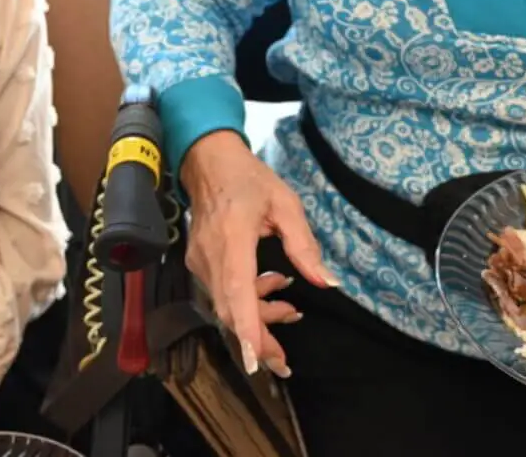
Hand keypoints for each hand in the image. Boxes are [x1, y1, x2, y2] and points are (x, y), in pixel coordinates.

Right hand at [180, 131, 334, 378]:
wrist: (208, 162)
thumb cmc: (250, 180)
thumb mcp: (286, 204)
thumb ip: (305, 246)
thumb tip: (327, 282)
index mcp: (233, 238)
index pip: (238, 292)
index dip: (248, 330)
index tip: (258, 360)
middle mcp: (211, 256)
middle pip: (230, 312)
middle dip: (258, 340)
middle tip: (284, 362)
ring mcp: (200, 262)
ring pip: (226, 306)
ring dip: (257, 316)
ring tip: (290, 310)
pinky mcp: (199, 263)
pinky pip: (222, 293)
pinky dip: (246, 301)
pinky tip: (272, 286)